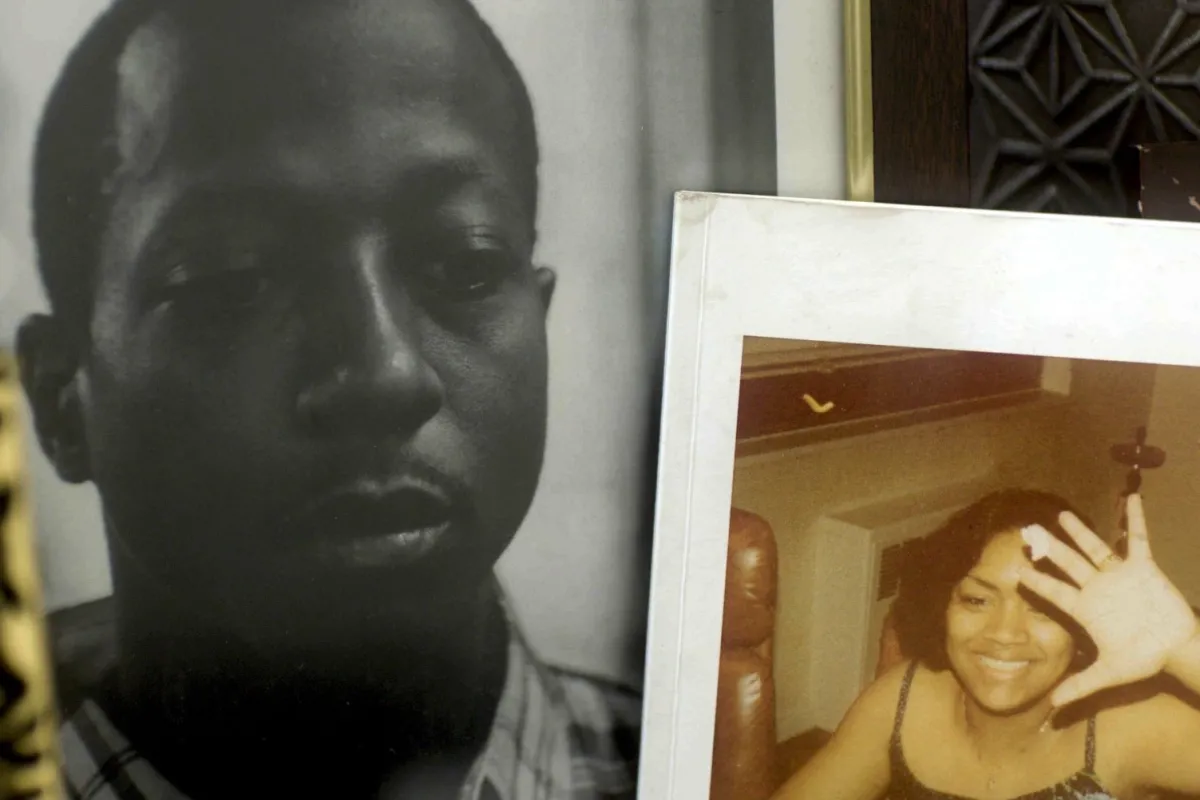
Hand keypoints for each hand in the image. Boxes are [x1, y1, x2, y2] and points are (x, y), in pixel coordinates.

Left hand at [1018, 494, 1197, 707]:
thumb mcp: (1109, 674)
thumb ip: (1080, 686)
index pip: (1053, 591)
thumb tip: (1051, 707)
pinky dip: (1135, 520)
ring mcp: (1118, 575)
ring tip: (1061, 515)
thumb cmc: (1143, 658)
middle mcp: (1096, 587)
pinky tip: (1132, 498)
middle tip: (1027, 531)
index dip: (1035, 581)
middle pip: (1067, 563)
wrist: (1176, 649)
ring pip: (1095, 548)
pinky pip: (1138, 540)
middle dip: (1048, 549)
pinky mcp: (1144, 568)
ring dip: (1080, 532)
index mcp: (1085, 608)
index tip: (1014, 569)